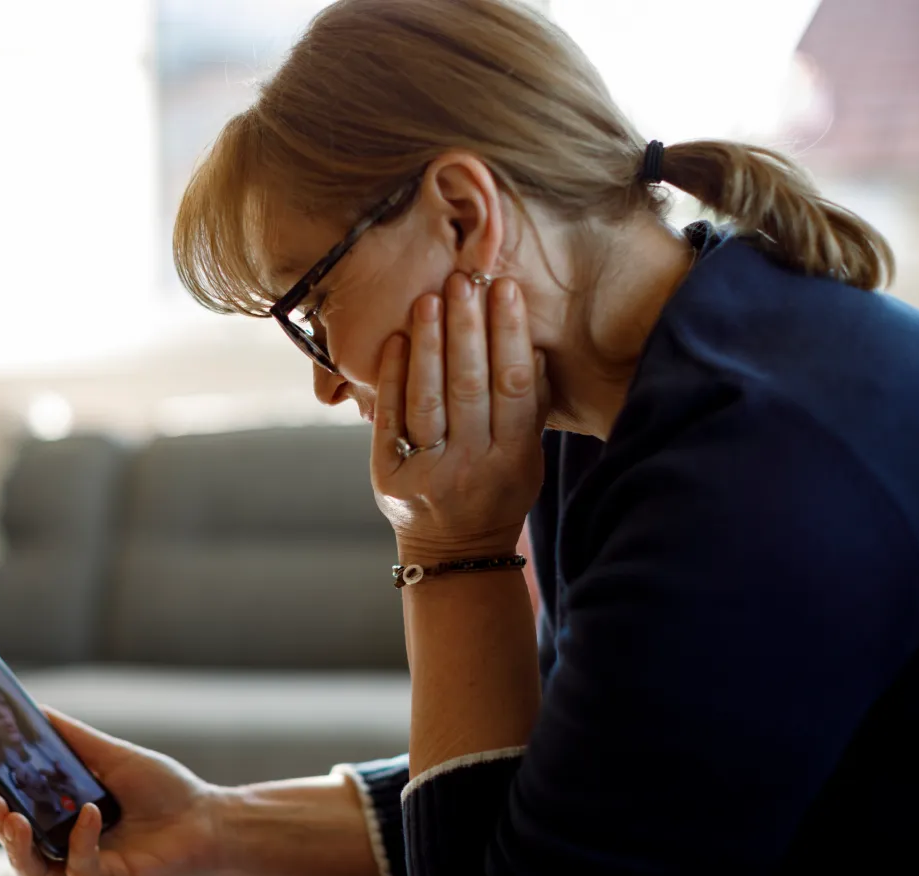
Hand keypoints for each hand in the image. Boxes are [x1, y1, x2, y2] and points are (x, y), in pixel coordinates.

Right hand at [0, 708, 223, 875]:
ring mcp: (88, 870)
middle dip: (0, 828)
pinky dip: (80, 839)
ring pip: (35, 873)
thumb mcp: (114, 756)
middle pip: (20, 850)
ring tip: (15, 819)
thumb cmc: (167, 791)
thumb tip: (36, 711)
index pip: (21, 819)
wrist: (210, 820)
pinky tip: (90, 812)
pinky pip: (79, 870)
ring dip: (18, 848)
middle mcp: (72, 849)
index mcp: (68, 820)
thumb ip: (74, 739)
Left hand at [372, 272, 550, 560]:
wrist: (455, 553)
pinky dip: (392, 377)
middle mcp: (470, 466)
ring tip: (428, 299)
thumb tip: (531, 343)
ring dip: (428, 345)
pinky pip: (389, 419)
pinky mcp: (387, 475)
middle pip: (468, 387)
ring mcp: (426, 472)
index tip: (505, 289)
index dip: (509, 335)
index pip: (512, 387)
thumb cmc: (498, 493)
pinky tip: (397, 339)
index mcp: (512, 460)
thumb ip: (530, 407)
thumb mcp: (528, 459)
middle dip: (467, 330)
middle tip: (463, 280)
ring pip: (427, 399)